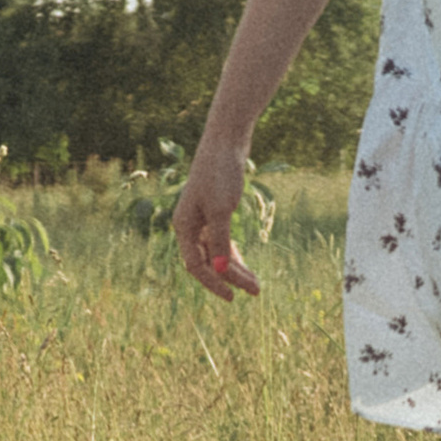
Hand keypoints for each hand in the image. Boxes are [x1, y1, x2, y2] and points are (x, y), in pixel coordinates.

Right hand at [171, 137, 261, 298]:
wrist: (226, 143)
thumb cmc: (220, 174)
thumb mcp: (221, 209)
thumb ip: (219, 240)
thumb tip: (220, 270)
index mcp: (183, 227)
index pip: (196, 265)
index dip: (213, 283)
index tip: (233, 297)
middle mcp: (189, 226)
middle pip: (208, 262)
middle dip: (231, 279)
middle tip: (256, 291)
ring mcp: (201, 221)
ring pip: (216, 254)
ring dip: (236, 270)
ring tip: (256, 285)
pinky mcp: (215, 213)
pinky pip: (222, 242)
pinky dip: (234, 255)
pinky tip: (246, 267)